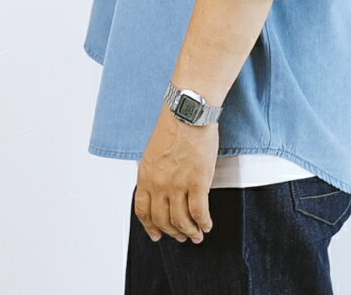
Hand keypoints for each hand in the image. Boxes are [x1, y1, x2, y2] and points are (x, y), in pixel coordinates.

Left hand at [134, 103, 217, 243]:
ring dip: (189, 232)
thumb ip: (155, 172)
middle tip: (180, 237)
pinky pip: (199, 212)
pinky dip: (203, 222)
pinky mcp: (197, 183)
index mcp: (146, 175)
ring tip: (196, 235)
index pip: (143, 211)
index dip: (150, 226)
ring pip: (181, 221)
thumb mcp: (154, 151)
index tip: (156, 234)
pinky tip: (207, 225)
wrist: (189, 113)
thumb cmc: (174, 125)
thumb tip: (161, 188)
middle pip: (163, 220)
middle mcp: (159, 184)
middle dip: (172, 232)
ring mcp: (178, 185)